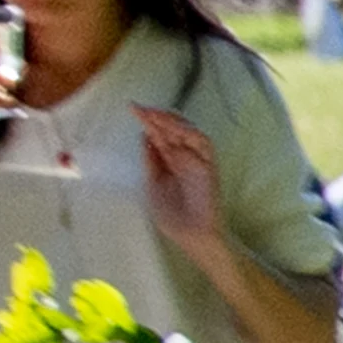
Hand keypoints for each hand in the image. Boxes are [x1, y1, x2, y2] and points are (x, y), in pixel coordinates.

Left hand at [136, 104, 224, 248]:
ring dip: (172, 122)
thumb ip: (151, 161)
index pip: (160, 136)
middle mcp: (185, 156)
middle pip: (173, 130)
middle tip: (139, 107)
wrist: (191, 235)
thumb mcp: (152, 184)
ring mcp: (198, 160)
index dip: (148, 122)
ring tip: (154, 115)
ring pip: (189, 132)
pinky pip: (203, 145)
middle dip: (157, 117)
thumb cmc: (172, 214)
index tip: (133, 109)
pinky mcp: (209, 166)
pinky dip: (189, 134)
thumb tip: (145, 137)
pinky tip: (173, 129)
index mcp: (170, 160)